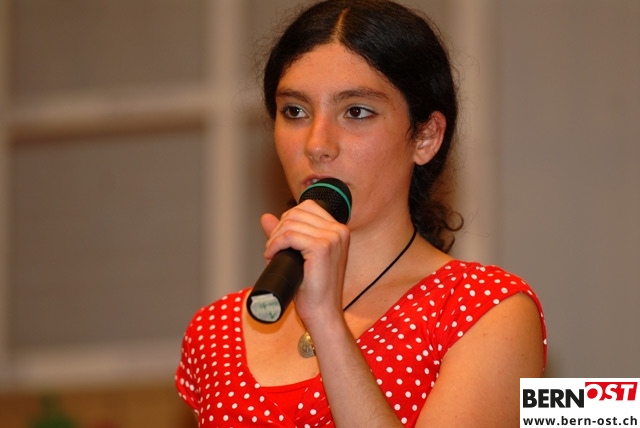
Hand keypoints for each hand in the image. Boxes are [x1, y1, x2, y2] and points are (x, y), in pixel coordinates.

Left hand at [260, 200, 349, 326]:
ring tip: (271, 252)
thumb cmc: (313, 289)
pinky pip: (289, 236)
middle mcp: (339, 231)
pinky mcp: (322, 248)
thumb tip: (265, 217)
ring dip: (274, 237)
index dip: (288, 219)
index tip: (279, 238)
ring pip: (291, 223)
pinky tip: (271, 254)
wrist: (322, 312)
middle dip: (279, 227)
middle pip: (298, 212)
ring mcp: (332, 238)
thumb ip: (284, 234)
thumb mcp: (298, 255)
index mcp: (339, 230)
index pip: (308, 206)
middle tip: (273, 247)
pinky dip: (275, 244)